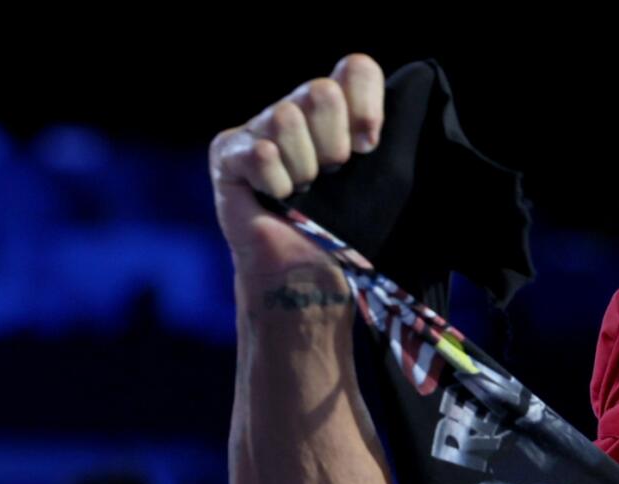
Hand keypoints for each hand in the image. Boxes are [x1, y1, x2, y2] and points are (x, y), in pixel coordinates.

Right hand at [209, 53, 384, 277]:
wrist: (307, 279)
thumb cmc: (345, 237)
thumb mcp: (379, 187)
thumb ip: (384, 144)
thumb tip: (392, 119)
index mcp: (337, 113)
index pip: (356, 69)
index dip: (366, 105)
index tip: (368, 146)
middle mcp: (297, 111)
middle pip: (322, 92)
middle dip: (334, 145)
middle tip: (331, 176)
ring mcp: (258, 128)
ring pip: (287, 119)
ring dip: (303, 170)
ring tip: (301, 193)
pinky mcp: (227, 151)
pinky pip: (260, 151)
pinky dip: (274, 183)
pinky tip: (274, 198)